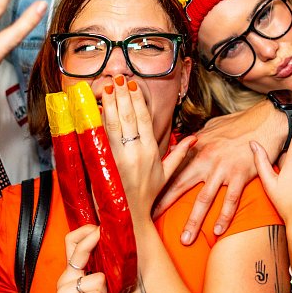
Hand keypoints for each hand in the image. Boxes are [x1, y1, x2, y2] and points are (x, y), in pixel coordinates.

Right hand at [55, 225, 110, 292]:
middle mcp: (65, 279)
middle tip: (105, 274)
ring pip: (97, 279)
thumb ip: (107, 276)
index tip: (100, 229)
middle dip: (98, 257)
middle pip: (82, 252)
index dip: (86, 232)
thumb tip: (121, 254)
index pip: (72, 242)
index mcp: (74, 273)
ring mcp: (63, 292)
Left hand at [100, 76, 197, 216]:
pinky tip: (97, 109)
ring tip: (107, 87)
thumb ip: (180, 154)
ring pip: (113, 124)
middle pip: (128, 117)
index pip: (143, 119)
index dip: (138, 100)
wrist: (130, 214)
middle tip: (117, 78)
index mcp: (150, 151)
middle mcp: (135, 152)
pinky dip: (99, 122)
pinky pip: (101, 137)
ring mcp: (118, 157)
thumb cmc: (148, 194)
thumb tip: (194, 139)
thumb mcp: (168, 174)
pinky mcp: (105, 162)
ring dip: (110, 104)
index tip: (133, 85)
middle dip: (122, 95)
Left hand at [158, 100, 279, 242]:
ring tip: (186, 239)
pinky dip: (224, 217)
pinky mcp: (241, 175)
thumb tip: (179, 145)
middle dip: (165, 204)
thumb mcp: (212, 127)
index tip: (146, 197)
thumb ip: (196, 139)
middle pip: (181, 185)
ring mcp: (224, 168)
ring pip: (204, 198)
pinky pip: (231, 200)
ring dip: (194, 221)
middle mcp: (207, 159)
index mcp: (197, 148)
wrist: (266, 120)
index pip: (174, 169)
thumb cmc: (239, 123)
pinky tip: (217, 232)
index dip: (159, 184)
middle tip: (152, 221)